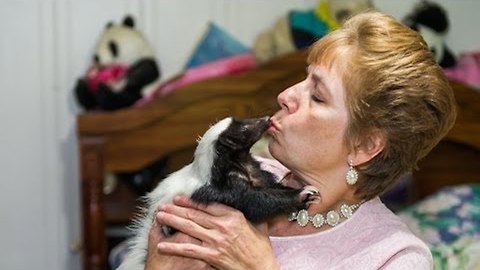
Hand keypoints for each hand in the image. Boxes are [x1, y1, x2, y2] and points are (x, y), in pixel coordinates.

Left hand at [155, 196, 279, 269]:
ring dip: (172, 221)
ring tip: (159, 217)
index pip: (207, 205)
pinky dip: (174, 247)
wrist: (262, 269)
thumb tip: (249, 200)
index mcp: (234, 216)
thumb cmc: (261, 249)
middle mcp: (223, 226)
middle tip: (162, 205)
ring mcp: (217, 241)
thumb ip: (250, 213)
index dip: (190, 201)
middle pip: (194, 215)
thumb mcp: (259, 225)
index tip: (178, 198)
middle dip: (176, 209)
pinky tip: (162, 245)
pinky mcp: (212, 256)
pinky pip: (189, 250)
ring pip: (189, 228)